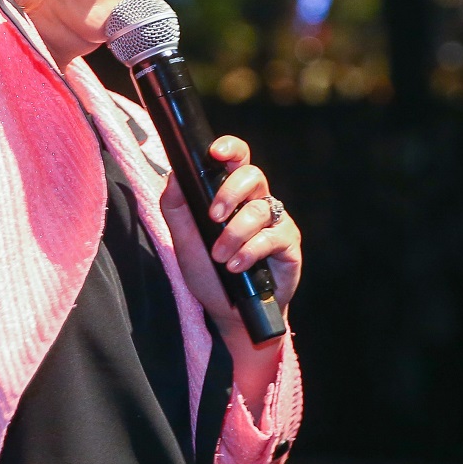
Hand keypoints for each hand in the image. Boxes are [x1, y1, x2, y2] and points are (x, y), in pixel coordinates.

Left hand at [162, 134, 302, 342]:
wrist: (231, 315)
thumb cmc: (210, 276)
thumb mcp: (185, 242)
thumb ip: (176, 208)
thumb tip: (173, 174)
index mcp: (234, 196)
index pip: (237, 160)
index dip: (231, 148)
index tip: (215, 152)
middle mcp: (257, 203)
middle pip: (253, 175)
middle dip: (230, 192)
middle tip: (213, 216)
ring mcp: (275, 222)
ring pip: (259, 209)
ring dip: (234, 234)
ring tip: (221, 257)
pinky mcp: (289, 244)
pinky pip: (271, 237)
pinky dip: (249, 251)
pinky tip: (237, 267)